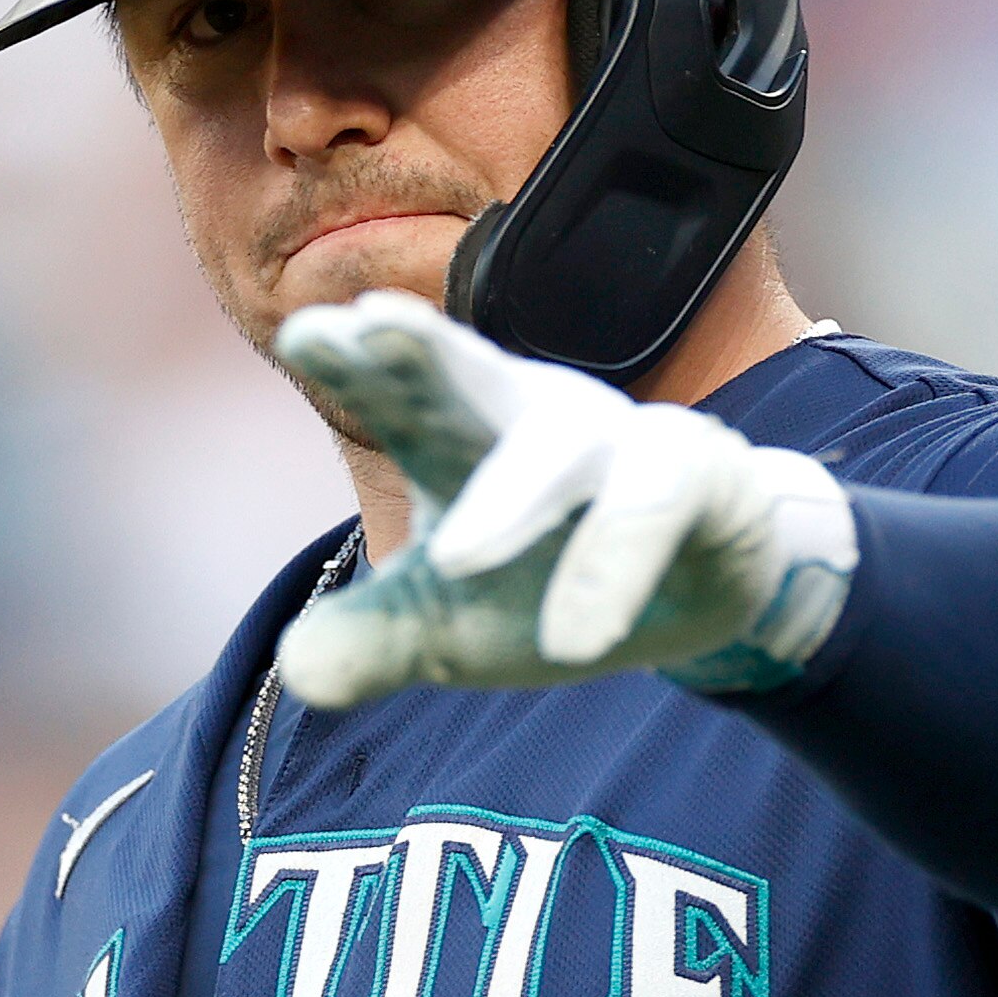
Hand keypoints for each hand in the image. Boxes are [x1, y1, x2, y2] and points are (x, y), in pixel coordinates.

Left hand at [273, 293, 853, 705]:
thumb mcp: (445, 629)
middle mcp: (531, 419)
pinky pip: (651, 506)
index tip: (302, 335)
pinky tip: (573, 640)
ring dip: (510, 494)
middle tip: (373, 325)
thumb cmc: (548, 581)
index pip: (395, 391)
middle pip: (470, 368)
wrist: (698, 587)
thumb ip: (372, 643)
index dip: (353, 362)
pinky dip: (611, 566)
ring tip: (452, 562)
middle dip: (425, 345)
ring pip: (564, 444)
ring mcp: (617, 439)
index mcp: (456, 434)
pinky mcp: (694, 474)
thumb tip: (299, 671)